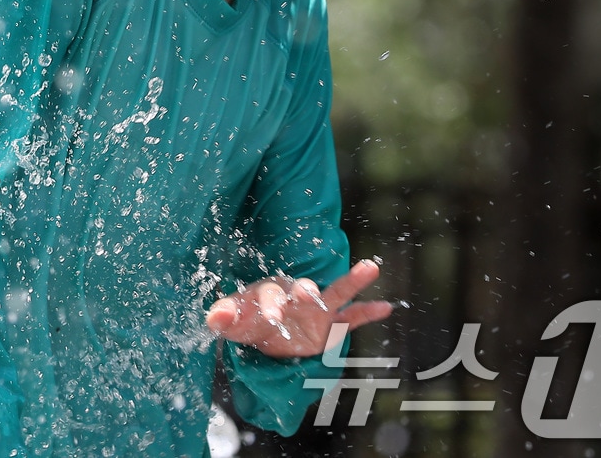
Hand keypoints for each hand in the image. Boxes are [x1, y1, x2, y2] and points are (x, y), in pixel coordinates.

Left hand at [205, 259, 392, 358]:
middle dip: (304, 293)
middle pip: (301, 290)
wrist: (265, 332)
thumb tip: (214, 316)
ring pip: (334, 293)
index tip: (272, 318)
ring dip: (350, 282)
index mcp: (268, 292)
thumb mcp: (234, 324)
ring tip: (370, 268)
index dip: (270, 306)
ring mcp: (315, 310)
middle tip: (308, 295)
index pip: (269, 295)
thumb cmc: (248, 321)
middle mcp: (294, 296)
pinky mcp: (330, 325)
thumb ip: (224, 319)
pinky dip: (367, 312)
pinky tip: (386, 307)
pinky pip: (351, 317)